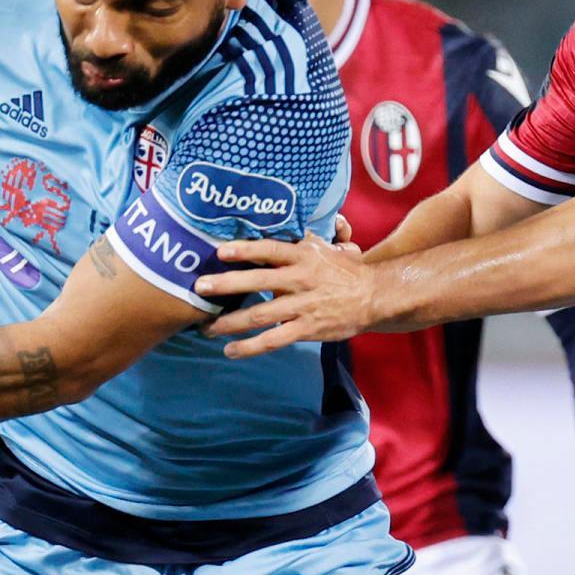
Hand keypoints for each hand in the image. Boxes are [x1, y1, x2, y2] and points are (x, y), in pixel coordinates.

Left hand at [196, 235, 380, 357]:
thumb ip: (298, 241)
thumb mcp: (324, 248)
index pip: (271, 250)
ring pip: (261, 315)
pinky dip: (250, 347)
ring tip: (207, 327)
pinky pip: (274, 340)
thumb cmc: (345, 270)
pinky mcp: (307, 329)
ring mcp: (304, 306)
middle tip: (200, 288)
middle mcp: (301, 280)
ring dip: (231, 322)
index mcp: (304, 257)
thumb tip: (275, 224)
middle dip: (227, 285)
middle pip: (259, 282)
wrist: (375, 295)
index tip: (220, 251)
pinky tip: (230, 350)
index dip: (246, 250)